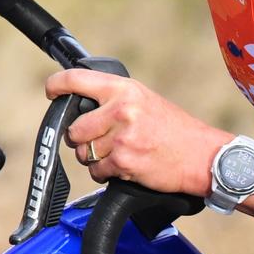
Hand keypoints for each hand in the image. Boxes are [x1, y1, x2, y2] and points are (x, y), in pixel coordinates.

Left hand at [48, 70, 229, 195]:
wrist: (202, 156)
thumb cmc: (175, 130)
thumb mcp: (145, 101)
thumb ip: (113, 100)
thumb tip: (78, 105)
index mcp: (124, 90)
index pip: (77, 80)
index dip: (57, 85)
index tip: (51, 91)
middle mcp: (121, 110)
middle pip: (74, 129)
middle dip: (81, 139)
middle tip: (100, 140)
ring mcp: (121, 138)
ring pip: (83, 153)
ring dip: (95, 158)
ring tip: (119, 153)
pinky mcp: (123, 162)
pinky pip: (96, 171)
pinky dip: (106, 173)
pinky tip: (125, 166)